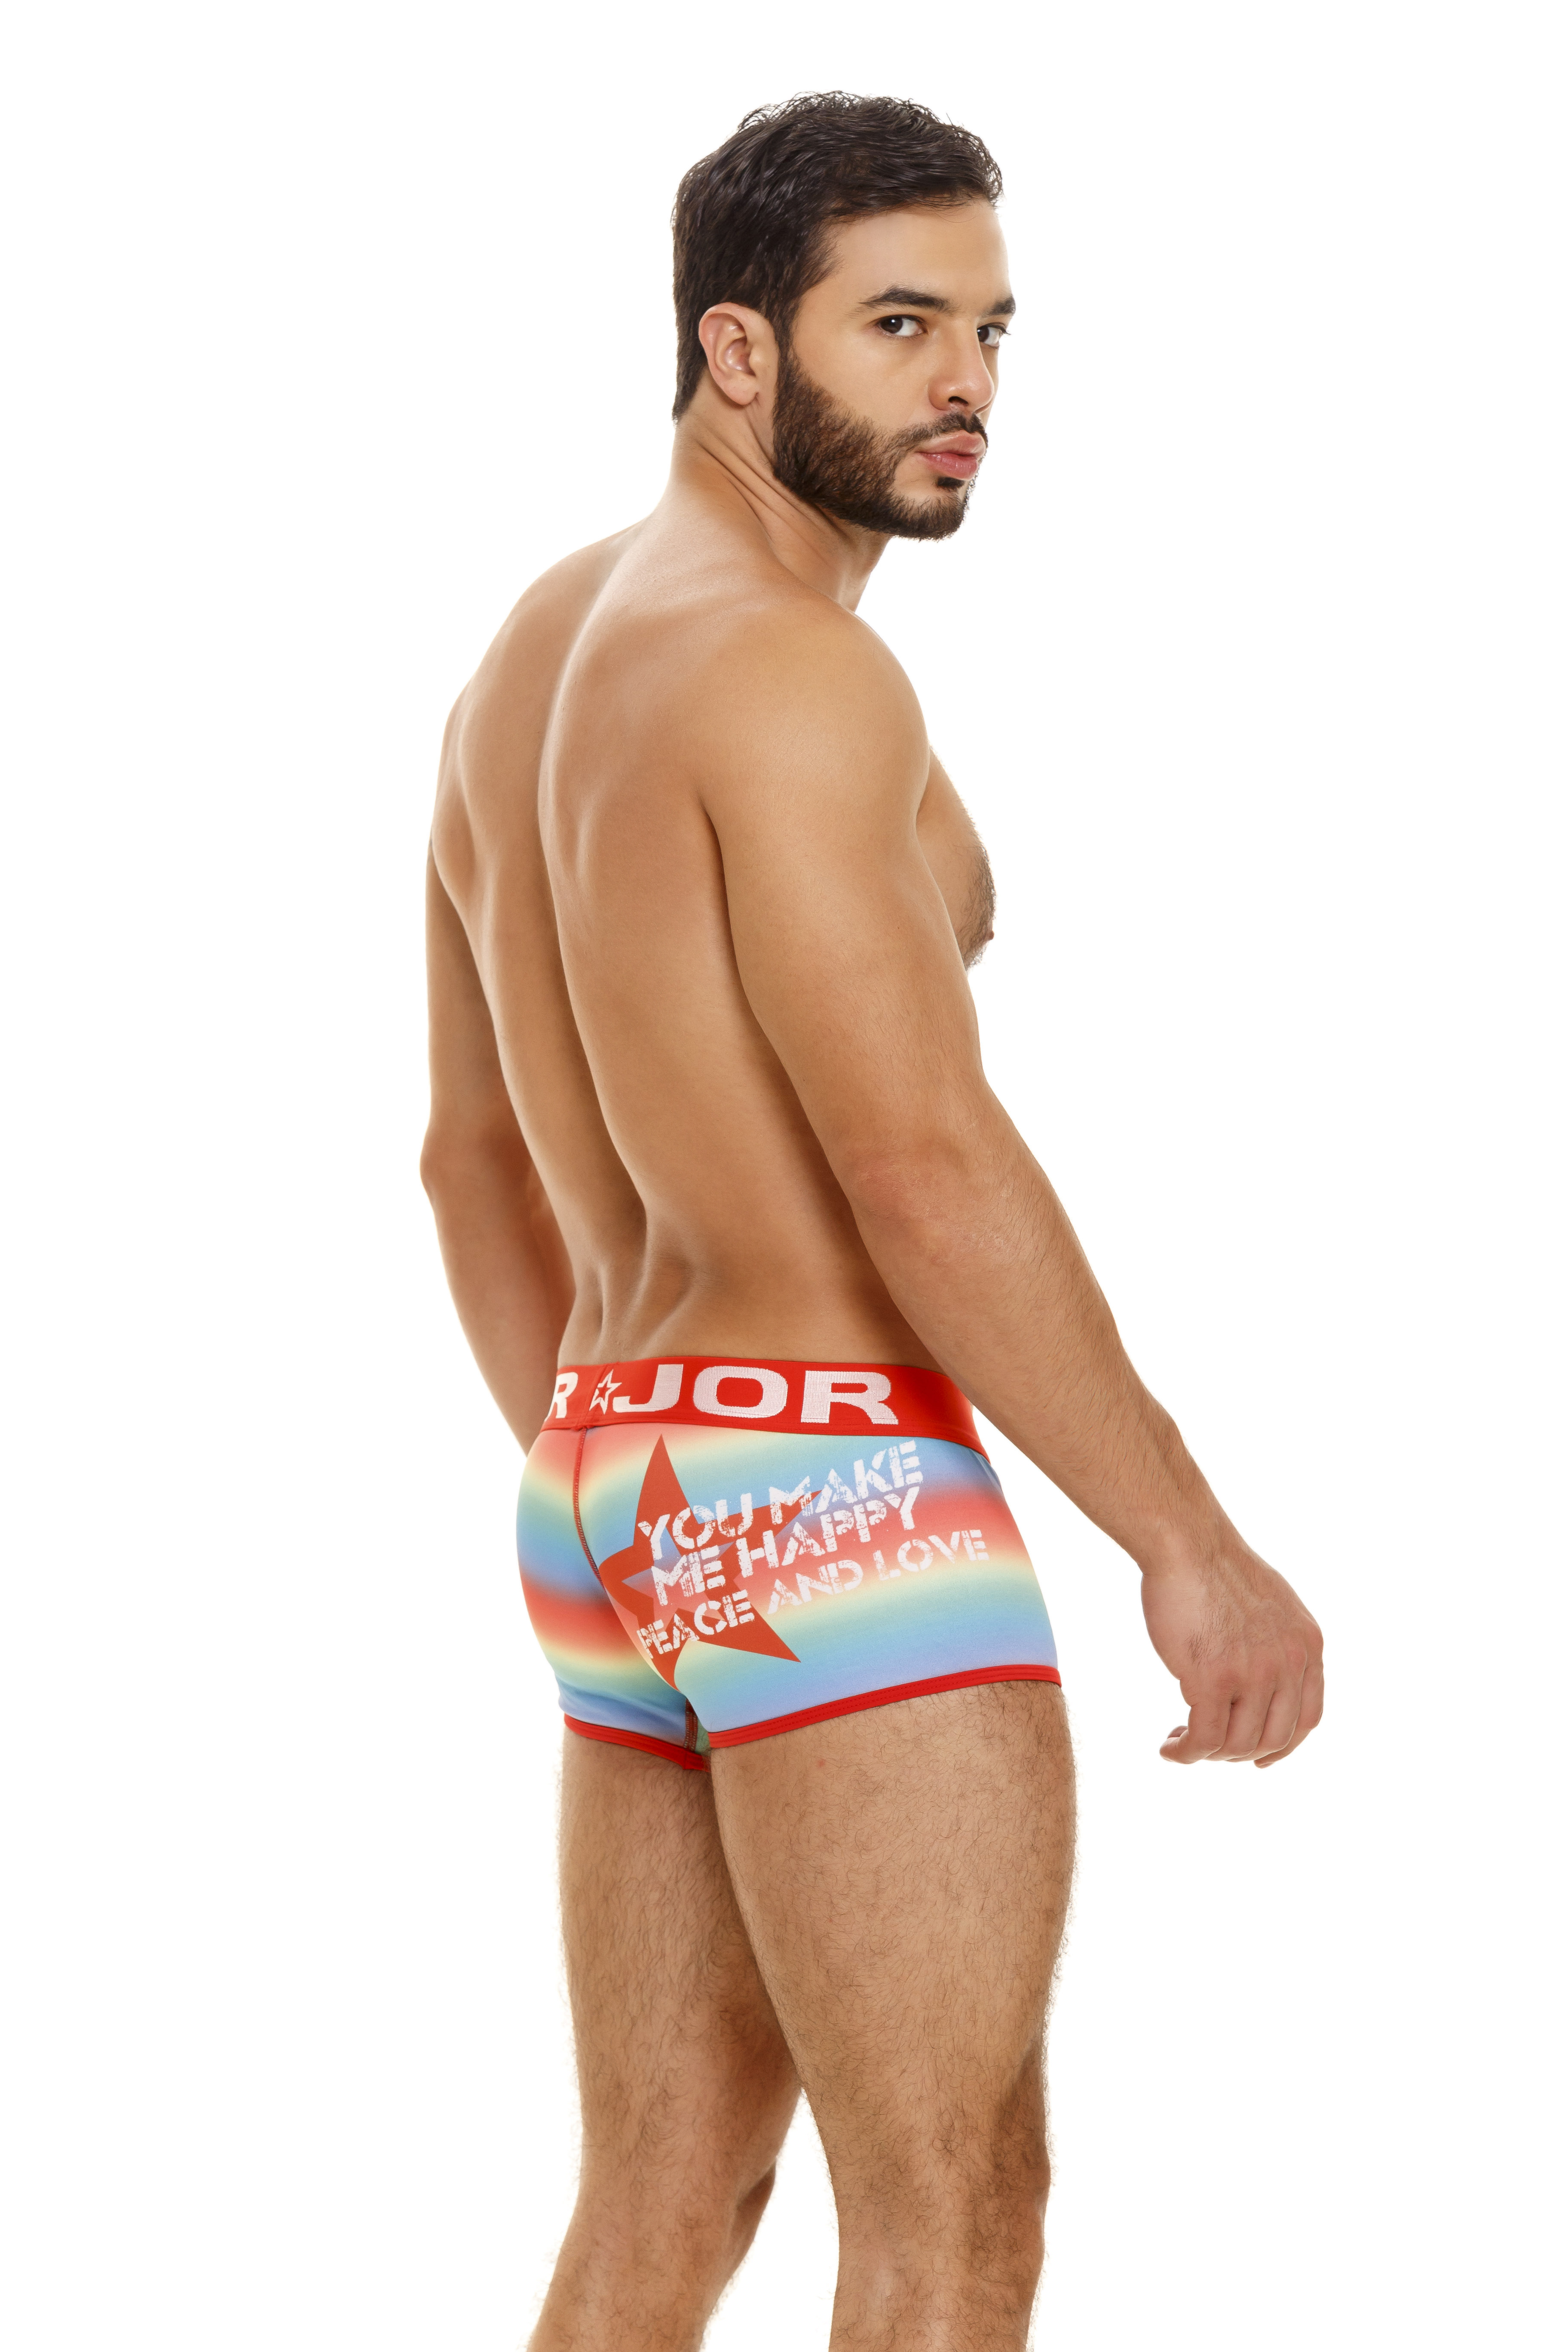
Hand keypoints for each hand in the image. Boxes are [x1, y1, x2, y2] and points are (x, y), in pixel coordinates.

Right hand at [1140, 1537, 1322, 1767]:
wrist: (1186, 1541)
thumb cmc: (1213, 1566)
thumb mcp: (1272, 1605)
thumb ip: (1277, 1644)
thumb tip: (1263, 1681)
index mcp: (1307, 1645)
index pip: (1308, 1719)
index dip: (1283, 1746)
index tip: (1259, 1758)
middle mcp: (1288, 1663)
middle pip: (1274, 1738)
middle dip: (1240, 1753)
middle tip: (1208, 1746)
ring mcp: (1253, 1673)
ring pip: (1238, 1745)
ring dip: (1209, 1755)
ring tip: (1181, 1742)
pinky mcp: (1213, 1678)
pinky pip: (1204, 1738)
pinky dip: (1186, 1753)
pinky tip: (1169, 1748)